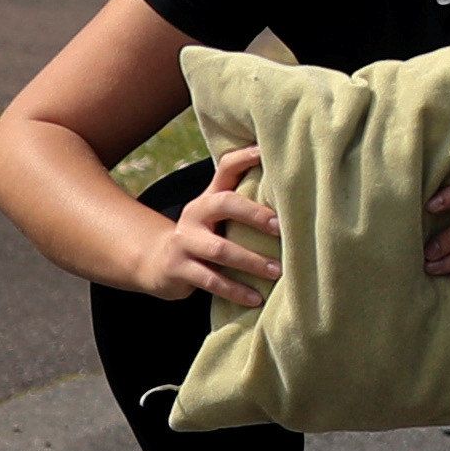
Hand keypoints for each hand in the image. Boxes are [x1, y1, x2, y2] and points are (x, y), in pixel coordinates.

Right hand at [137, 146, 283, 306]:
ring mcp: (184, 241)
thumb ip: (244, 203)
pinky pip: (211, 281)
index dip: (245, 157)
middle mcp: (195, 213)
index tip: (267, 152)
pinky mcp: (179, 269)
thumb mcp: (217, 216)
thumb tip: (293, 194)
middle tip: (281, 227)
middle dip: (254, 214)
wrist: (156, 262)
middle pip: (223, 204)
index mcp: (209, 197)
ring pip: (219, 250)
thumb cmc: (203, 236)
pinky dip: (235, 290)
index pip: (226, 168)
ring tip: (277, 271)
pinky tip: (256, 298)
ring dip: (251, 261)